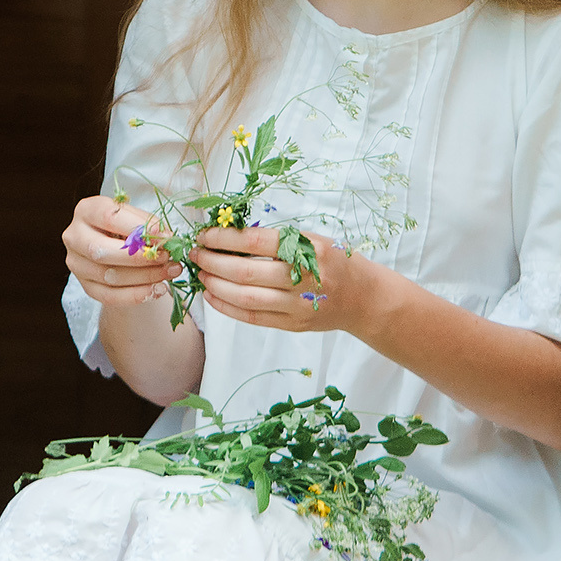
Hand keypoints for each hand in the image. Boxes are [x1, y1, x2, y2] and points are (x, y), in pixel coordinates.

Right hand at [64, 195, 179, 306]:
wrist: (117, 247)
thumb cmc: (126, 227)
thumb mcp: (135, 217)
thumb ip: (147, 225)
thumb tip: (166, 239)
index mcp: (86, 211)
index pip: (109, 217)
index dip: (138, 228)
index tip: (165, 236)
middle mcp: (74, 236)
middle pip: (101, 251)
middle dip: (139, 257)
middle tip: (166, 257)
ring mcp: (77, 264)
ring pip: (109, 276)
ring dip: (145, 276)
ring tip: (169, 272)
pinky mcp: (85, 286)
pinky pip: (110, 296)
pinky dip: (137, 295)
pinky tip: (157, 289)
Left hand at [190, 225, 384, 334]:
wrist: (364, 299)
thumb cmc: (334, 262)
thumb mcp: (312, 240)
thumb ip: (277, 240)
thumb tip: (228, 236)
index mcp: (310, 250)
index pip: (256, 242)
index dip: (224, 238)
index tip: (205, 235)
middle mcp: (304, 279)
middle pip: (246, 271)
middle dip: (213, 261)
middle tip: (195, 254)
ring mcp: (299, 306)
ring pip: (246, 297)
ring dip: (216, 284)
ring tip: (200, 273)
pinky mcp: (293, 325)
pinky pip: (253, 317)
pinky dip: (227, 307)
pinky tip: (211, 295)